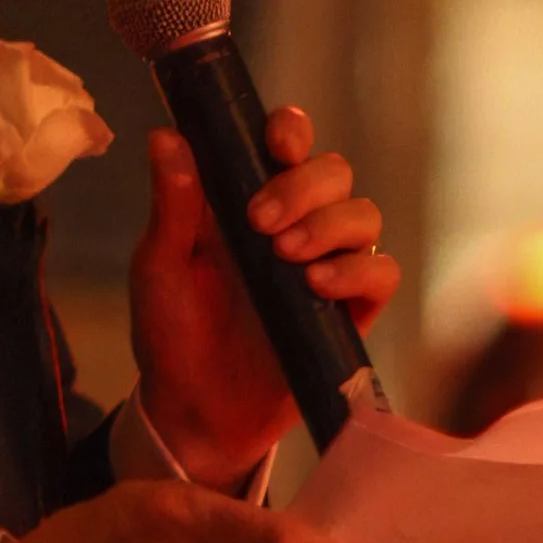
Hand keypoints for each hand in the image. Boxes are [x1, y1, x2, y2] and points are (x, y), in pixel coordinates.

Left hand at [129, 112, 398, 481]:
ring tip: (288, 256)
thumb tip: (166, 136)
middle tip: (263, 221)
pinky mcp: (351, 311)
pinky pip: (381, 273)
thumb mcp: (160, 268)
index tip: (278, 145)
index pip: (287, 144)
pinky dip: (356, 272)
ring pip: (363, 215)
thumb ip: (173, 205)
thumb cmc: (173, 334)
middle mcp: (296, 224)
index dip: (292, 131)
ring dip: (330, 224)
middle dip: (305, 186)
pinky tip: (316, 286)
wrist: (194, 411)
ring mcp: (328, 265)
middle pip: (334, 172)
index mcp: (248, 200)